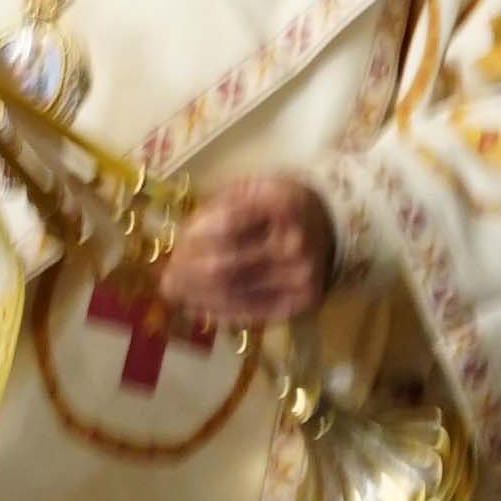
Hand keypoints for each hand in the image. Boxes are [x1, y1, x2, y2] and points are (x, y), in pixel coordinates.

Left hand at [157, 173, 335, 328]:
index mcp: (280, 203)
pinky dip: (219, 313)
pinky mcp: (302, 302)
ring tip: (176, 294)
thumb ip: (219, 207)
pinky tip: (200, 308)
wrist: (334, 226)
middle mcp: (294, 243)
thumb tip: (179, 239)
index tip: (174, 247)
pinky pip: (251, 312)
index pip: (223, 227)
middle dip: (186, 275)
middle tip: (166, 279)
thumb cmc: (283, 205)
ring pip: (233, 292)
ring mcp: (301, 277)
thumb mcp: (255, 188)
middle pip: (223, 265)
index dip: (192, 241)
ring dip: (196, 296)